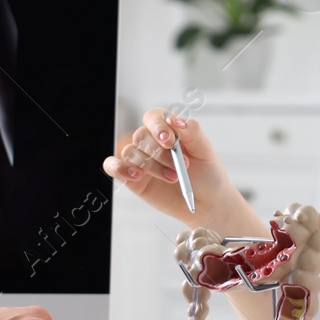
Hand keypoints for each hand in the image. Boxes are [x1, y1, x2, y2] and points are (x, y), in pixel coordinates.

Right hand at [103, 108, 241, 223]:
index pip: (153, 117)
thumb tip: (174, 119)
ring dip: (151, 166)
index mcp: (168, 130)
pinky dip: (119, 168)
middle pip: (141, 136)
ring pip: (130, 152)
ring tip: (172, 177)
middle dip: (160, 153)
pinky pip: (112, 166)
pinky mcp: (132, 178)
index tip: (170, 141)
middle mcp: (151, 142)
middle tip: (181, 167)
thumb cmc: (207, 174)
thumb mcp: (205, 150)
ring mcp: (140, 160)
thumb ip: (192, 131)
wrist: (207, 202)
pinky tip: (135, 175)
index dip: (158, 127)